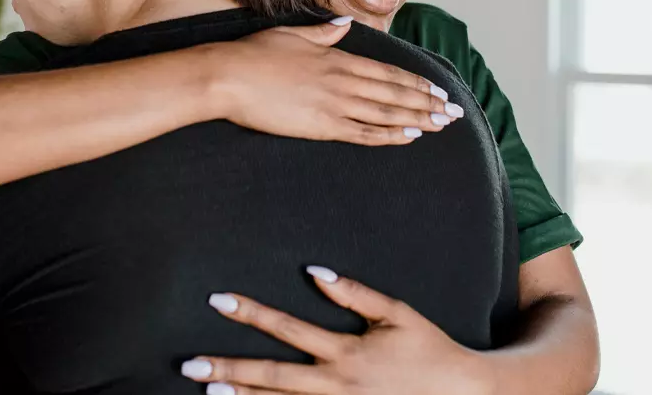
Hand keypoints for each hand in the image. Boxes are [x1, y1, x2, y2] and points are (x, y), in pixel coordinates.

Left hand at [182, 267, 493, 394]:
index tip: (218, 300)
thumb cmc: (429, 348)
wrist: (462, 394)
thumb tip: (314, 270)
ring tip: (208, 389)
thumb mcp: (396, 314)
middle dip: (228, 368)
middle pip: (271, 375)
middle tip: (189, 365)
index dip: (251, 313)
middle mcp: (336, 384)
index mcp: (347, 351)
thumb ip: (355, 294)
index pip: (287, 328)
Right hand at [212, 20, 462, 145]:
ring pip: (387, 113)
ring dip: (418, 118)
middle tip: (454, 112)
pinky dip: (390, 134)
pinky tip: (410, 135)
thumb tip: (342, 26)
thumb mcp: (292, 35)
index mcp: (338, 58)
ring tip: (441, 124)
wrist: (229, 77)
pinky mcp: (322, 125)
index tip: (438, 90)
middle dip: (428, 103)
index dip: (416, 82)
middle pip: (396, 94)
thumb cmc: (255, 54)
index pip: (388, 73)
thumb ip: (322, 33)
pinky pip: (364, 132)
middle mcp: (343, 81)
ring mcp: (335, 104)